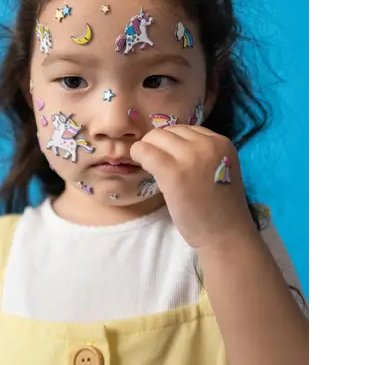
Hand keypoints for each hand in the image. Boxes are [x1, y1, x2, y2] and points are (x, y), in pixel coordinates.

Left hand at [130, 125, 255, 250]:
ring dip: (148, 150)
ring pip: (155, 138)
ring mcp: (190, 157)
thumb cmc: (220, 208)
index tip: (171, 159)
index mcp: (221, 142)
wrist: (226, 235)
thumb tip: (166, 143)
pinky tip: (143, 168)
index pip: (186, 129)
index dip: (173, 143)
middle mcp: (207, 144)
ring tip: (152, 168)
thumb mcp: (218, 169)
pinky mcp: (173, 172)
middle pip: (169, 131)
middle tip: (157, 164)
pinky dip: (138, 156)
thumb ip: (200, 153)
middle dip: (158, 145)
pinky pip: (145, 151)